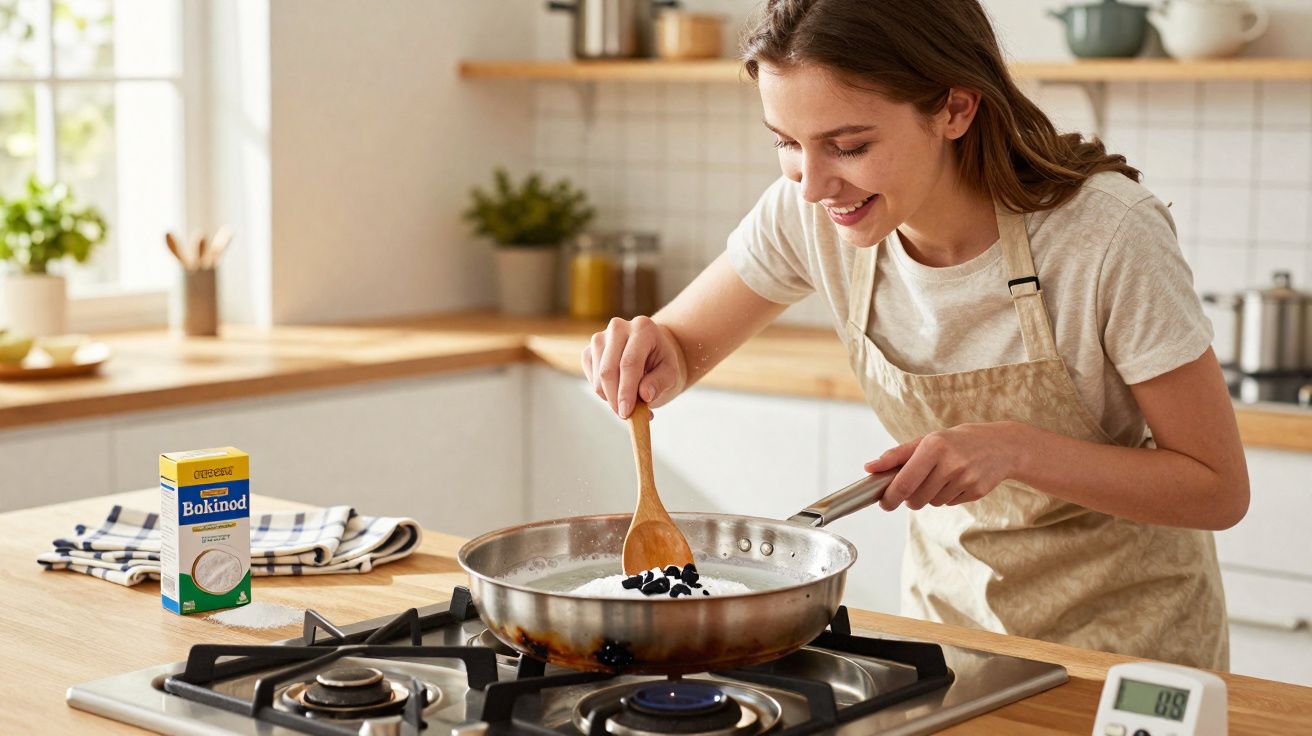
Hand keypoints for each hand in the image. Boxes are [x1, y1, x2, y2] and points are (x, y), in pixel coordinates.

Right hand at [581, 316, 686, 418]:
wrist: (652, 352)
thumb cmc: (662, 363)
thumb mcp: (671, 373)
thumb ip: (660, 382)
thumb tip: (645, 394)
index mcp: (642, 328)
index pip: (629, 362)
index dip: (626, 390)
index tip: (626, 412)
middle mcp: (618, 327)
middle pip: (609, 369)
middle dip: (615, 398)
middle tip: (625, 416)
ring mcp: (600, 337)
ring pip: (598, 375)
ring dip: (609, 397)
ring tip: (628, 404)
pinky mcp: (589, 349)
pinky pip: (591, 377)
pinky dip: (602, 392)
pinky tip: (617, 394)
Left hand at [864, 422, 1025, 509]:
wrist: (1002, 445)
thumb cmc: (956, 441)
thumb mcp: (926, 440)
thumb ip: (896, 456)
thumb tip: (869, 468)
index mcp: (934, 446)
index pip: (904, 483)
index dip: (890, 498)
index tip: (883, 503)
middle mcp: (951, 463)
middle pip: (916, 499)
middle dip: (910, 497)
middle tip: (917, 484)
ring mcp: (966, 479)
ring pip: (932, 503)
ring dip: (930, 495)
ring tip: (942, 476)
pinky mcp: (976, 492)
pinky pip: (949, 503)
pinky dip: (947, 496)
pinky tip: (957, 480)